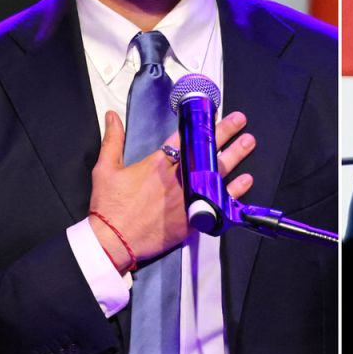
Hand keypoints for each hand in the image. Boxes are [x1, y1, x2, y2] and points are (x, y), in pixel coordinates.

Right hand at [88, 110, 256, 272]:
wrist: (113, 241)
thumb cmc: (109, 207)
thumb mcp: (105, 168)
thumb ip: (112, 140)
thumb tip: (112, 116)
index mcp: (156, 165)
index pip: (183, 137)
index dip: (198, 123)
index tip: (212, 112)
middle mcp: (175, 179)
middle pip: (204, 152)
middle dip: (223, 134)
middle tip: (239, 121)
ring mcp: (186, 198)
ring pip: (215, 173)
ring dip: (234, 156)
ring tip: (248, 142)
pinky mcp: (191, 218)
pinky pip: (218, 201)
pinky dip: (233, 191)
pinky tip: (245, 181)